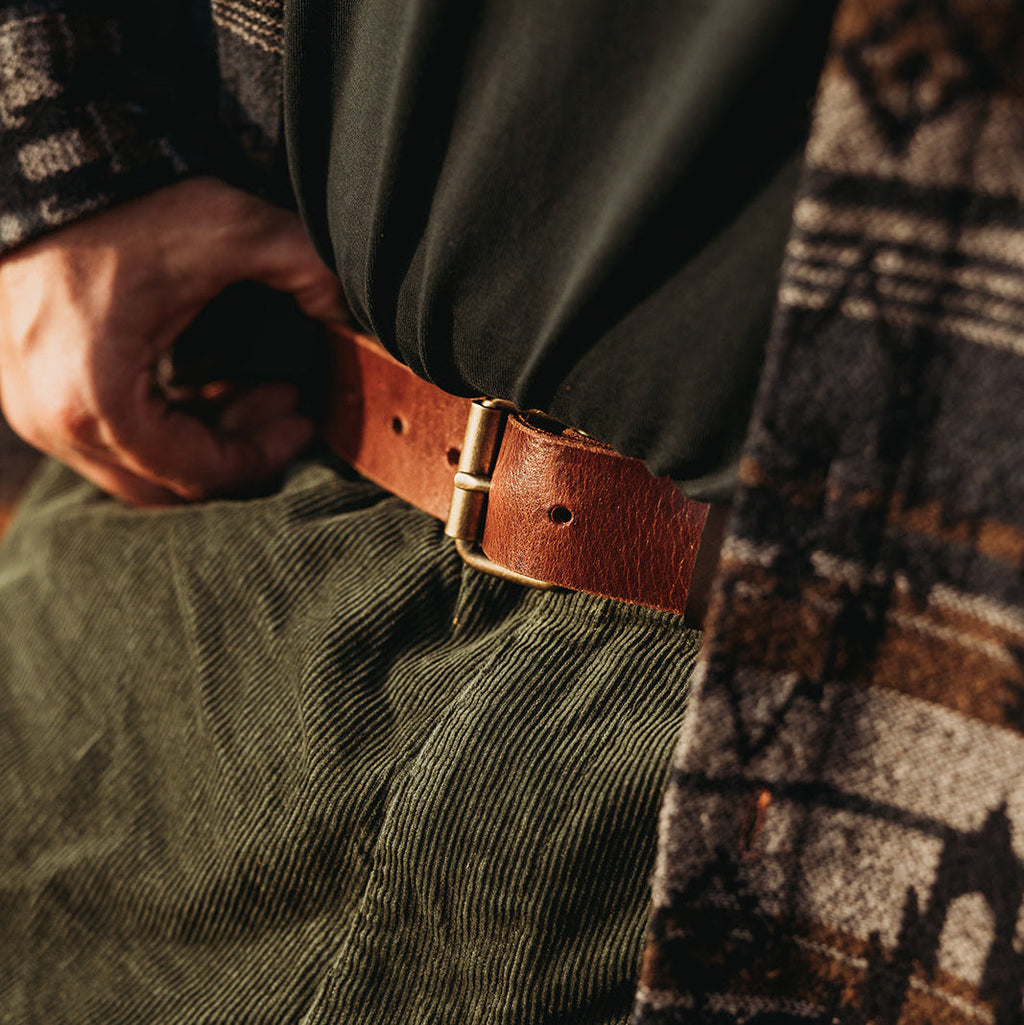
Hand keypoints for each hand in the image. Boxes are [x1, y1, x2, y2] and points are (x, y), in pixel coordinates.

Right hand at [0, 176, 345, 504]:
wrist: (44, 169)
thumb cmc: (126, 204)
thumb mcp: (230, 230)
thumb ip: (306, 268)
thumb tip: (350, 310)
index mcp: (99, 402)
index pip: (199, 473)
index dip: (263, 456)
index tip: (302, 424)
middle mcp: (57, 423)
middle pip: (171, 484)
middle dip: (240, 451)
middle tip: (286, 407)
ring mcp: (38, 414)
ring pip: (143, 470)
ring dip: (208, 441)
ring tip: (260, 394)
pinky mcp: (37, 397)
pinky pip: (115, 443)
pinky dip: (170, 428)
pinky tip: (214, 391)